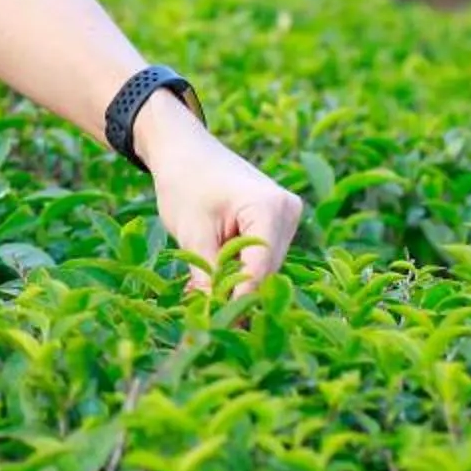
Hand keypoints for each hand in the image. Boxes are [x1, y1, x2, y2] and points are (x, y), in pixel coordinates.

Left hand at [132, 100, 305, 299]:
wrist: (182, 148)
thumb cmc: (184, 181)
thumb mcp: (192, 233)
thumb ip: (208, 276)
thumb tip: (212, 317)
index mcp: (270, 207)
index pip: (260, 268)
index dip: (238, 299)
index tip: (216, 323)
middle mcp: (288, 211)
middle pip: (266, 270)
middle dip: (236, 292)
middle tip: (204, 314)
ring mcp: (286, 216)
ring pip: (264, 267)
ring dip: (236, 282)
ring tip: (202, 293)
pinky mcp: (277, 221)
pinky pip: (262, 255)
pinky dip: (238, 267)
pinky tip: (213, 275)